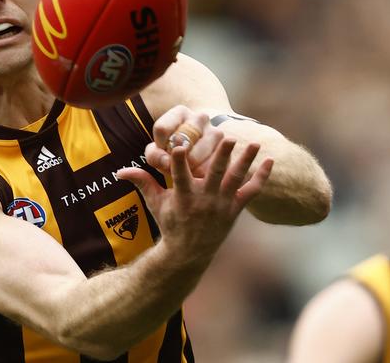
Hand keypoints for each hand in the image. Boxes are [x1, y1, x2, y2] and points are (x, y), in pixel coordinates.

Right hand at [117, 138, 273, 261]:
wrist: (189, 253)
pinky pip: (252, 192)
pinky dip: (262, 177)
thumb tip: (119, 171)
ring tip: (255, 142)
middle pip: (215, 173)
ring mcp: (222, 204)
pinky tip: (271, 160)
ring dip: (246, 161)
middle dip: (221, 154)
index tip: (178, 143)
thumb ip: (142, 182)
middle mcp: (205, 199)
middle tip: (227, 135)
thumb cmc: (170, 223)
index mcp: (183, 196)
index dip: (178, 159)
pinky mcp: (235, 209)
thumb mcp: (155, 204)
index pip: (179, 174)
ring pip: (236, 179)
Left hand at [146, 105, 224, 175]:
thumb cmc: (173, 153)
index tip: (162, 152)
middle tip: (174, 164)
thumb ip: (155, 156)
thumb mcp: (158, 153)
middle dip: (173, 159)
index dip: (158, 146)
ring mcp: (216, 133)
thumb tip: (167, 162)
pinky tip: (198, 175)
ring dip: (186, 170)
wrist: (200, 158)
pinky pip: (208, 168)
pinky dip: (200, 176)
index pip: (162, 129)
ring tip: (186, 170)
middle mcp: (200, 118)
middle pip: (180, 143)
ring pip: (194, 158)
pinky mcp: (228, 151)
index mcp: (180, 113)